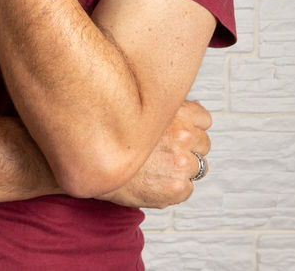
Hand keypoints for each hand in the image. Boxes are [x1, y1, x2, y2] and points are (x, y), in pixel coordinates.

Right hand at [95, 100, 211, 208]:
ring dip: (182, 170)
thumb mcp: (137, 108)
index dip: (190, 127)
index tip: (175, 133)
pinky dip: (174, 189)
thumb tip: (192, 105)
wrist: (90, 165)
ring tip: (156, 168)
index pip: (204, 120)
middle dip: (188, 149)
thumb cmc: (110, 135)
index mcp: (177, 113)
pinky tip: (153, 182)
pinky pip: (187, 189)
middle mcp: (182, 136)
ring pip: (198, 167)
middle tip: (163, 153)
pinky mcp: (176, 188)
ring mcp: (181, 163)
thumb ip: (166, 107)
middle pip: (203, 144)